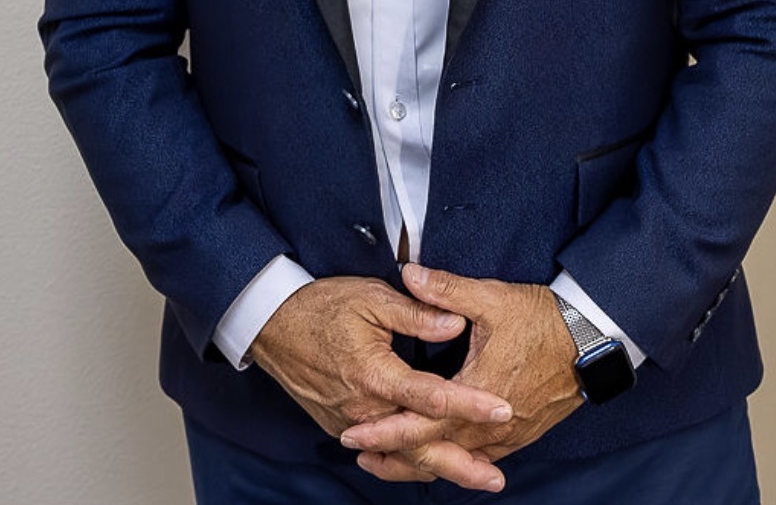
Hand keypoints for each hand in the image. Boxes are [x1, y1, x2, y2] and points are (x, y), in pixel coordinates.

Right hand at [250, 276, 512, 458]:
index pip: (432, 396)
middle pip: (418, 445)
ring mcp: (350, 423)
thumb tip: (457, 324)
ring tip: (476, 477)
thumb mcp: (370, 297)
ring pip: (400, 455)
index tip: (503, 408)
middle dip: (460, 463)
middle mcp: (364, 408)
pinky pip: (381, 451)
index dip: (470, 404)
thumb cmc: (323, 305)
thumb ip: (416, 314)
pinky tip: (432, 463)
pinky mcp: (341, 426)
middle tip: (495, 478)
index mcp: (375, 374)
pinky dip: (408, 460)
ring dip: (439, 466)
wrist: (272, 324)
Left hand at [339, 264, 580, 486]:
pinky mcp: (518, 435)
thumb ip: (446, 289)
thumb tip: (408, 273)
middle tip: (357, 451)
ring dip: (419, 461)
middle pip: (433, 450)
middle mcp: (490, 424)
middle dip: (392, 454)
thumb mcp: (491, 298)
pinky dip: (451, 460)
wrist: (590, 340)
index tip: (354, 433)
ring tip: (386, 461)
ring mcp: (506, 435)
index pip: (421, 421)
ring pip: (455, 459)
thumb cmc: (540, 318)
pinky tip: (436, 458)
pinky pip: (478, 458)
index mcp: (477, 392)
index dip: (385, 429)